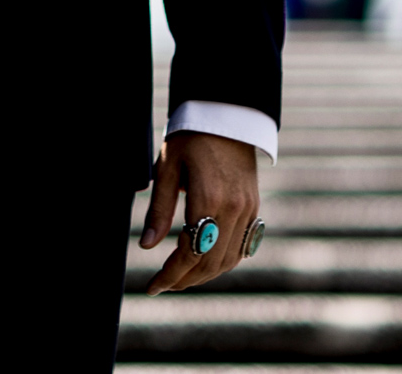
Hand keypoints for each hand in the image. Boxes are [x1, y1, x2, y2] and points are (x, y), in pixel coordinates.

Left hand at [139, 128, 260, 294]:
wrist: (227, 113)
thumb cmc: (191, 136)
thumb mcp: (168, 166)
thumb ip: (159, 209)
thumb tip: (146, 246)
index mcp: (209, 198)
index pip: (190, 253)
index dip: (170, 275)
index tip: (152, 287)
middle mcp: (233, 209)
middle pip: (209, 263)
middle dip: (184, 280)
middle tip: (163, 285)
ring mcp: (248, 210)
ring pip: (228, 260)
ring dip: (204, 275)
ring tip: (181, 278)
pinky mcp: (254, 208)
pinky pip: (242, 248)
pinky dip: (223, 262)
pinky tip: (206, 262)